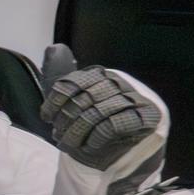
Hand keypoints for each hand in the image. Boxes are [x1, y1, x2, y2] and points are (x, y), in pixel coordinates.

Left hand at [38, 44, 161, 169]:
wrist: (119, 146)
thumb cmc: (90, 119)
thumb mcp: (70, 98)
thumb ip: (59, 75)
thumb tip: (54, 48)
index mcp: (100, 74)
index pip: (72, 83)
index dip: (56, 102)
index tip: (47, 118)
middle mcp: (118, 82)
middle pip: (84, 99)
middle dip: (66, 120)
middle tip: (58, 135)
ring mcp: (135, 98)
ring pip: (97, 113)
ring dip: (77, 132)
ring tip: (68, 143)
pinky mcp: (145, 117)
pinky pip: (113, 125)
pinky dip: (95, 138)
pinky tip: (89, 145)